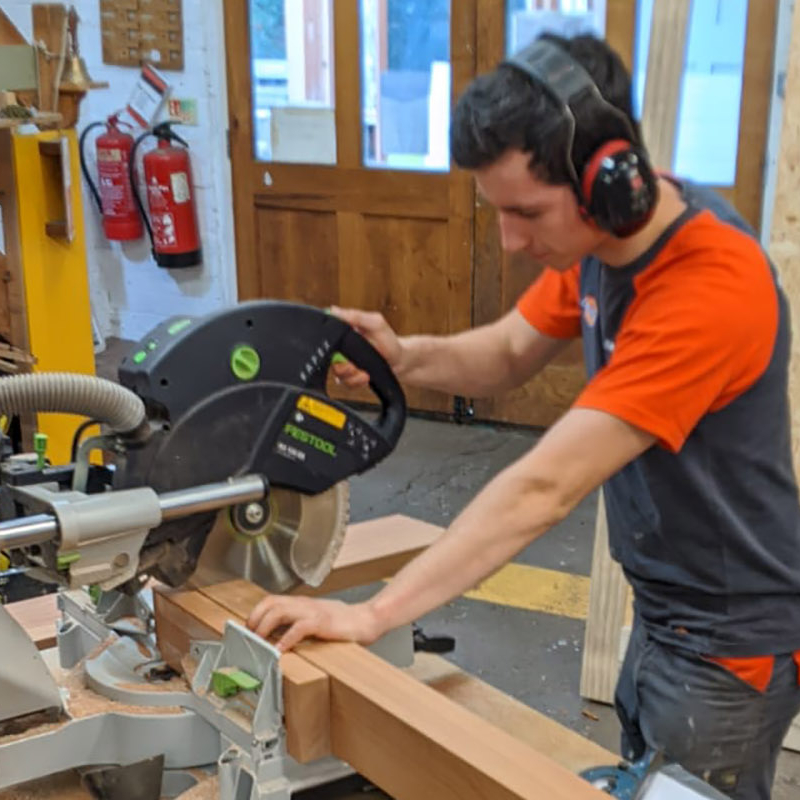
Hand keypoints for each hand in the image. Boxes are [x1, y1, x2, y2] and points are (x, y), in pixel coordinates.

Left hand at [246, 594, 382, 651]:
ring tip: (258, 642)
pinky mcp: (322, 622)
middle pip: (270, 603)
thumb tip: (278, 637)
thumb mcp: (317, 619)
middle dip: (255, 620)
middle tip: (248, 637)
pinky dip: (285, 639)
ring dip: (265, 627)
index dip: (255, 613)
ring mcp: (313, 611)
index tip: (246, 629)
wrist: (367, 619)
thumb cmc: (343, 622)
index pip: (271, 601)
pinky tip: (279, 651)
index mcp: (301, 603)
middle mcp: (304, 604)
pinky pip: (299, 628)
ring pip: (279, 611)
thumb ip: (299, 623)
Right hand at [329, 306, 404, 387]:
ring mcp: (346, 362)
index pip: (324, 337)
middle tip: (352, 366)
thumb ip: (356, 316)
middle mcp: (342, 348)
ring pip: (336, 373)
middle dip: (341, 366)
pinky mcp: (351, 375)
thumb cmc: (389, 340)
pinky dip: (355, 382)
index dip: (327, 346)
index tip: (339, 352)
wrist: (401, 361)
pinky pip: (345, 383)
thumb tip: (334, 310)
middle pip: (327, 359)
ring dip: (350, 375)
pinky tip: (365, 377)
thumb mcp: (375, 323)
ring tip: (363, 373)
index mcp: (344, 332)